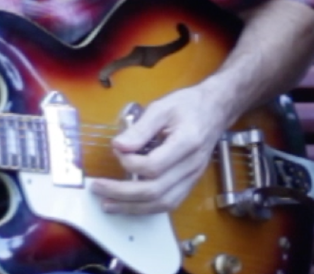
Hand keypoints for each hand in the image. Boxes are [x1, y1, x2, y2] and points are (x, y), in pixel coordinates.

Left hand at [89, 84, 237, 213]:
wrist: (215, 110)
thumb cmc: (189, 105)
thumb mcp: (162, 107)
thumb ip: (140, 128)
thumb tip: (119, 146)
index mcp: (187, 142)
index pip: (154, 166)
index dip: (129, 163)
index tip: (117, 149)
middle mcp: (192, 165)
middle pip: (155, 190)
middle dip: (122, 193)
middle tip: (97, 188)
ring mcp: (192, 177)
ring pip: (162, 203)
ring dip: (132, 207)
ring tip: (108, 204)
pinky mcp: (190, 183)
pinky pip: (169, 204)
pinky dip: (147, 208)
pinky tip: (129, 205)